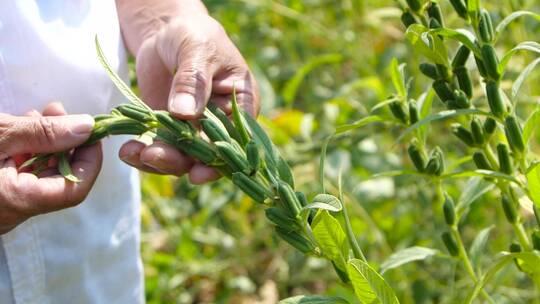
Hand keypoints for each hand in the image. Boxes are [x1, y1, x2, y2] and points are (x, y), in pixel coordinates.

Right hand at [0, 103, 101, 233]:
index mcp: (16, 202)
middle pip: (60, 181)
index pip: (75, 190)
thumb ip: (41, 132)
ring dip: (46, 144)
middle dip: (66, 143)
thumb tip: (86, 127)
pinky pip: (22, 177)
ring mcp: (4, 207)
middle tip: (57, 111)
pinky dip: (27, 152)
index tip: (91, 129)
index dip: (90, 158)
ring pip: (41, 176)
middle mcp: (12, 213)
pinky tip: (22, 128)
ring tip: (38, 114)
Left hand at [117, 2, 259, 183]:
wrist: (168, 31)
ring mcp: (194, 129)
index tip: (197, 171)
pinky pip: (160, 148)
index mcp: (239, 106)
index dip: (219, 160)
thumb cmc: (193, 34)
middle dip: (180, 160)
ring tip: (133, 153)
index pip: (235, 139)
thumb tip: (184, 114)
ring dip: (159, 160)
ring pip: (181, 157)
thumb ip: (193, 81)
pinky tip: (128, 150)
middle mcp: (220, 124)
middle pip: (205, 154)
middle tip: (153, 155)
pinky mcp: (169, 130)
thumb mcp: (196, 50)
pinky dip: (144, 152)